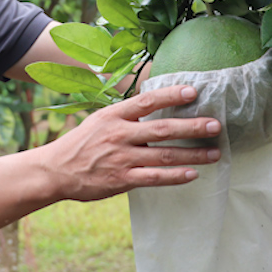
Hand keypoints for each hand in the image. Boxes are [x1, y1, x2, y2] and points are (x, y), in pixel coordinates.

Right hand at [38, 85, 220, 201]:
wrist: (55, 171)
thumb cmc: (81, 143)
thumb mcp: (100, 119)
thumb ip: (126, 114)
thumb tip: (155, 101)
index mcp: (114, 115)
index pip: (146, 101)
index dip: (170, 95)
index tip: (193, 92)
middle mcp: (119, 135)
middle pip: (162, 129)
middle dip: (192, 127)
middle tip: (216, 125)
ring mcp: (121, 158)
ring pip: (164, 155)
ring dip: (192, 154)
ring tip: (214, 153)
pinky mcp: (121, 180)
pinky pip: (154, 178)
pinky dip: (175, 177)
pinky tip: (192, 175)